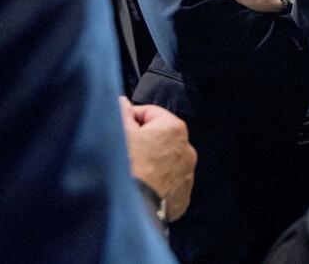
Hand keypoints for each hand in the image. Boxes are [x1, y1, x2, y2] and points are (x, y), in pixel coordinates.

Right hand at [120, 98, 195, 221]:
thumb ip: (122, 111)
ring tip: (132, 171)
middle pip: (159, 137)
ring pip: (164, 160)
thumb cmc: (127, 165)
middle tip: (124, 152)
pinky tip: (141, 185)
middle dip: (142, 142)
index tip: (120, 130)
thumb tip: (122, 102)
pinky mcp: (183, 196)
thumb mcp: (120, 131)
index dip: (131, 119)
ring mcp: (187, 174)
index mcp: (174, 127)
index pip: (149, 112)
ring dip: (150, 162)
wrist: (134, 206)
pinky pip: (168, 182)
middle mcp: (187, 149)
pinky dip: (156, 182)